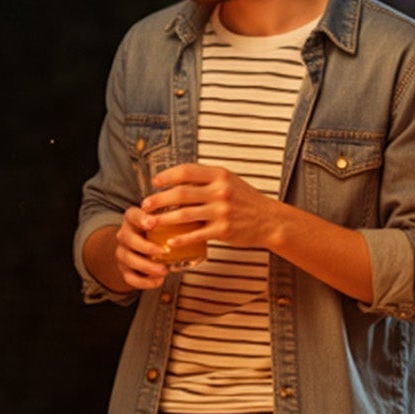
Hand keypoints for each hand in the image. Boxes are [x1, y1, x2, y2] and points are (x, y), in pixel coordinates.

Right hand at [111, 208, 171, 289]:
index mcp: (133, 219)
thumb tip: (199, 221)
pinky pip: (130, 278)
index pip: (133, 215)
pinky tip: (158, 281)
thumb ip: (173, 221)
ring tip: (164, 271)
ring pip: (128, 259)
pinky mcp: (123, 269)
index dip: (141, 219)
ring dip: (147, 266)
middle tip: (164, 252)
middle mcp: (124, 234)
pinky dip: (145, 282)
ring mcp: (122, 252)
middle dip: (146, 246)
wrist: (139, 249)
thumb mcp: (162, 222)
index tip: (153, 223)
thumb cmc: (155, 232)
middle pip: (128, 238)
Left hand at [148, 160, 282, 250]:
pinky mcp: (223, 230)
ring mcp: (222, 211)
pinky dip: (181, 239)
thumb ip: (207, 179)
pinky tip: (170, 242)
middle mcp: (220, 191)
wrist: (269, 220)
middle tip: (145, 205)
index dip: (167, 176)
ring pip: (185, 214)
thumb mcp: (229, 182)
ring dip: (164, 219)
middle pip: (181, 193)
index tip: (154, 182)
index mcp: (220, 175)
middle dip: (159, 199)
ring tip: (151, 223)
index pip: (187, 171)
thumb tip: (179, 179)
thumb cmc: (245, 201)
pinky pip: (197, 234)